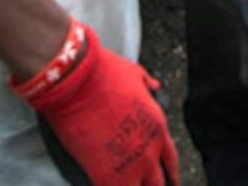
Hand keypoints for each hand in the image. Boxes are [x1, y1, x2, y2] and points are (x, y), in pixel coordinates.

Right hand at [13, 20, 176, 185]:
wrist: (76, 80)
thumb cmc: (103, 73)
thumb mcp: (133, 72)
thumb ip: (147, 83)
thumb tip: (154, 84)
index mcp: (157, 127)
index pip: (171, 159)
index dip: (170, 171)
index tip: (169, 178)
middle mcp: (148, 150)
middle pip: (158, 183)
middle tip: (145, 185)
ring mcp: (128, 166)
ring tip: (123, 185)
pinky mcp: (105, 176)